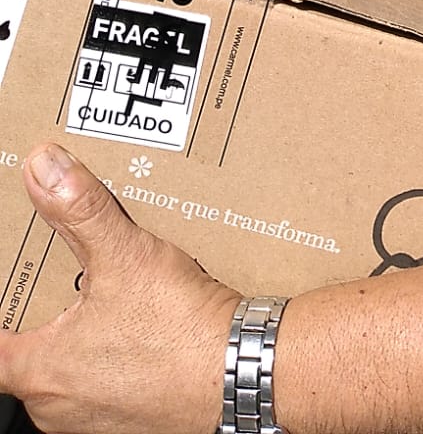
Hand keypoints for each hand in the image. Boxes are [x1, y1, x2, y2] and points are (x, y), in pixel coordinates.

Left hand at [0, 144, 239, 433]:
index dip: (1, 313)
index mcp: (42, 372)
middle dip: (41, 313)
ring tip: (101, 288)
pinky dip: (109, 350)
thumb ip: (78, 209)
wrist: (243, 370)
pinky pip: (102, 382)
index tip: (10, 286)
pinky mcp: (128, 418)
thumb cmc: (181, 331)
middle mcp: (59, 406)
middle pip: (28, 355)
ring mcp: (93, 419)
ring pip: (67, 369)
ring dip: (77, 332)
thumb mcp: (125, 255)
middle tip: (60, 274)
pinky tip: (136, 317)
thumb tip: (44, 169)